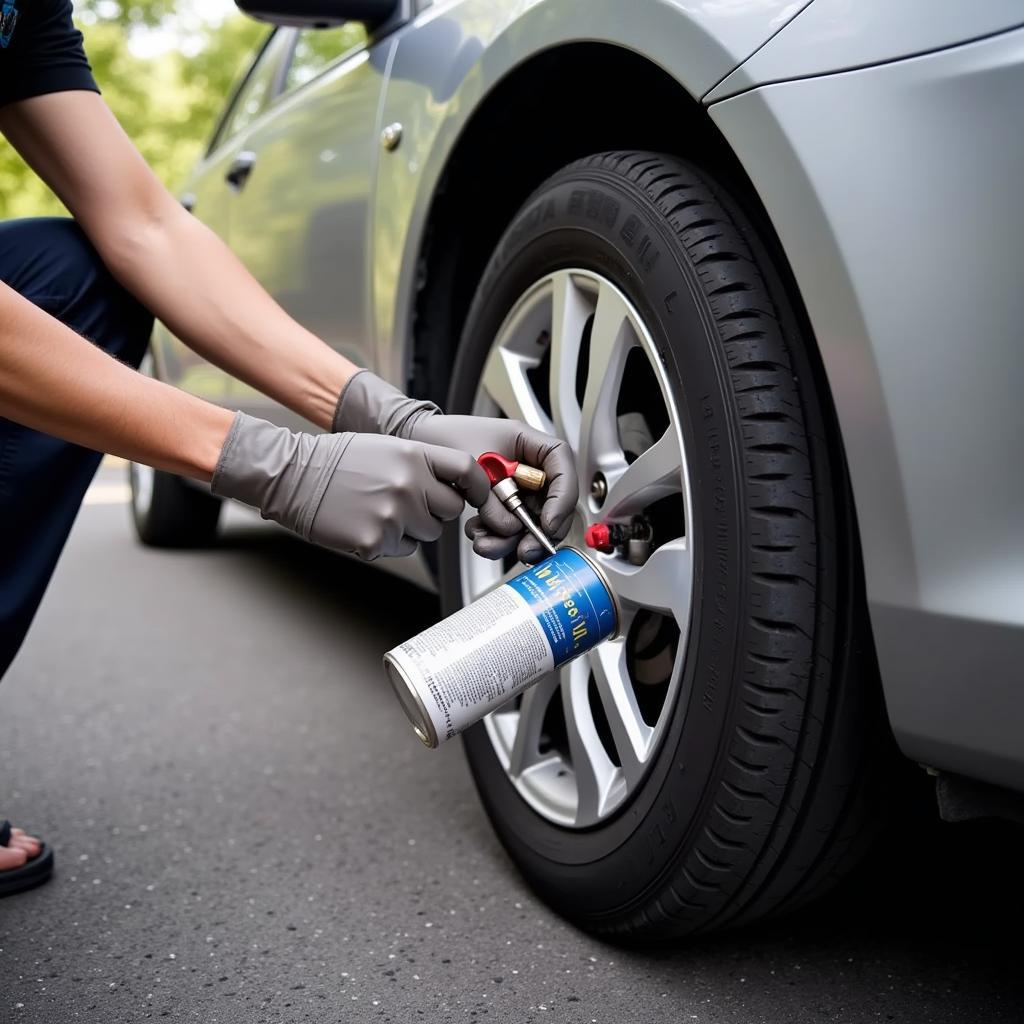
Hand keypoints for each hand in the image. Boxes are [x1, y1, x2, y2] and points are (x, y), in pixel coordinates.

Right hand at [211, 412, 489, 559]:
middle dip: (437, 510)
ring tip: (380, 510)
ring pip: (429, 533)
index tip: (478, 497)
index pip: (467, 470)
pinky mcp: (376, 540)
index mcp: (414, 455)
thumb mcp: (388, 447)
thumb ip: (423, 464)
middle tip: (408, 503)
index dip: (477, 487)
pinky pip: (403, 548)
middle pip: (451, 510)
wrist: (292, 476)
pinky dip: (388, 541)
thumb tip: (454, 485)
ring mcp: (394, 514)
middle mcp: (408, 483)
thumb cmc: (337, 461)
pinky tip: (366, 523)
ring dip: (413, 528)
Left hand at [332, 372, 578, 562]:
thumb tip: (511, 527)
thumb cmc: (447, 438)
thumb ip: (495, 497)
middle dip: (539, 532)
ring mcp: (518, 488)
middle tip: (526, 550)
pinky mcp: (503, 504)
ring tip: (485, 543)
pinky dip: (496, 537)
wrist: (419, 444)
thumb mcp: (476, 464)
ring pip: (531, 522)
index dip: (562, 498)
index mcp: (531, 445)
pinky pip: (509, 527)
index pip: (563, 468)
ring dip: (511, 540)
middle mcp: (530, 468)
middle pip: (554, 504)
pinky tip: (478, 535)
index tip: (548, 522)